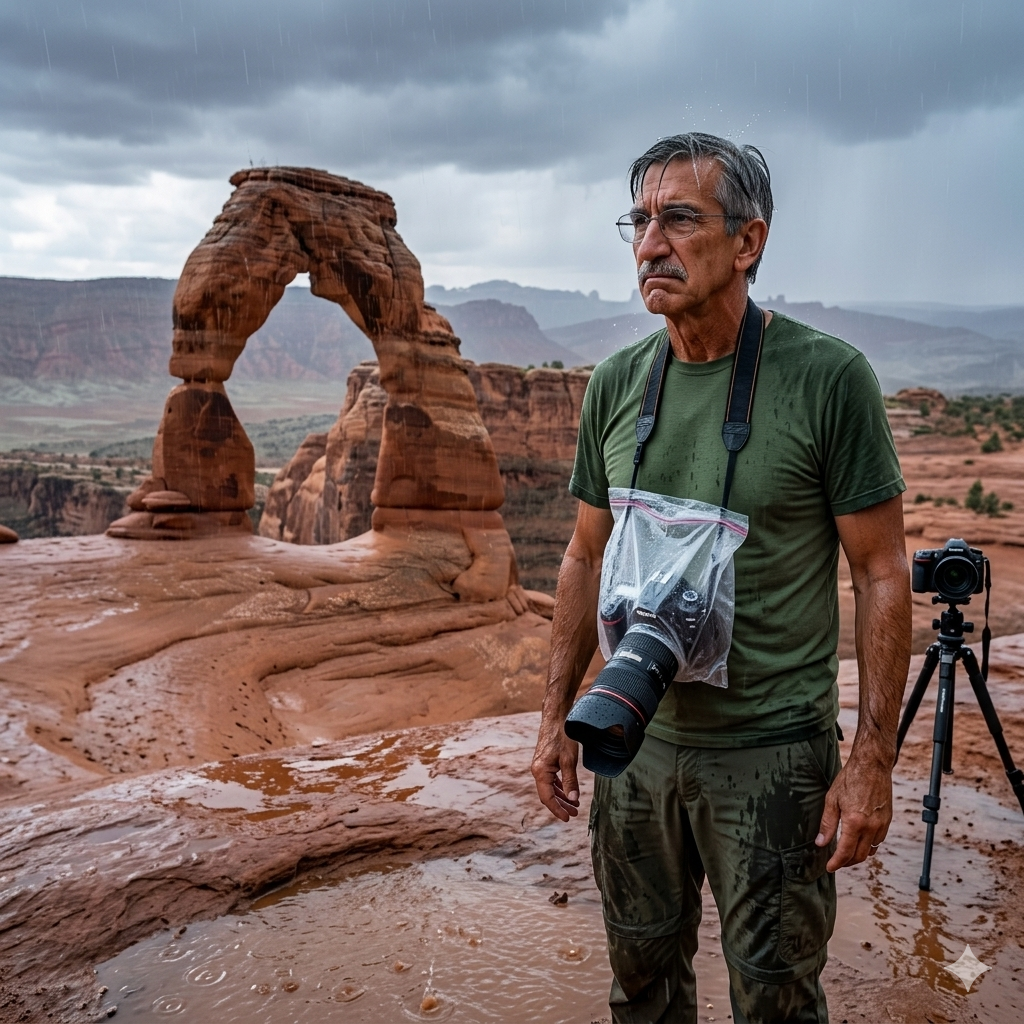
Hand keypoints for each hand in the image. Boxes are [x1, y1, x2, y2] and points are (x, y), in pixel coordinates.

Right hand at [531, 714, 580, 821]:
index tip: (568, 818)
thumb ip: (570, 780)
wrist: (556, 718)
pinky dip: (559, 787)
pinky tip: (568, 791)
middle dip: (561, 805)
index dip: (558, 810)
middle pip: (548, 795)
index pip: (547, 798)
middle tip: (574, 813)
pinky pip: (551, 779)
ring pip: (550, 788)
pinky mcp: (545, 761)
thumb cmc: (562, 736)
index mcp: (540, 771)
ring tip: (574, 804)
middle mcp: (537, 770)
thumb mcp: (569, 760)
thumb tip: (573, 799)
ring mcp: (540, 766)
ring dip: (561, 796)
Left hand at [815, 751, 892, 870]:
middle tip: (836, 863)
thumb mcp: (832, 800)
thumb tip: (821, 843)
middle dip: (847, 863)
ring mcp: (881, 825)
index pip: (846, 852)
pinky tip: (859, 842)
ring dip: (858, 856)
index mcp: (855, 822)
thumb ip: (827, 824)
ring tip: (846, 854)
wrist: (872, 766)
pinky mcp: (887, 820)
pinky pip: (878, 841)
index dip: (836, 863)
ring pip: (870, 850)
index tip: (829, 867)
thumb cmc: (850, 779)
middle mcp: (871, 827)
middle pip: (859, 856)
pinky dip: (868, 846)